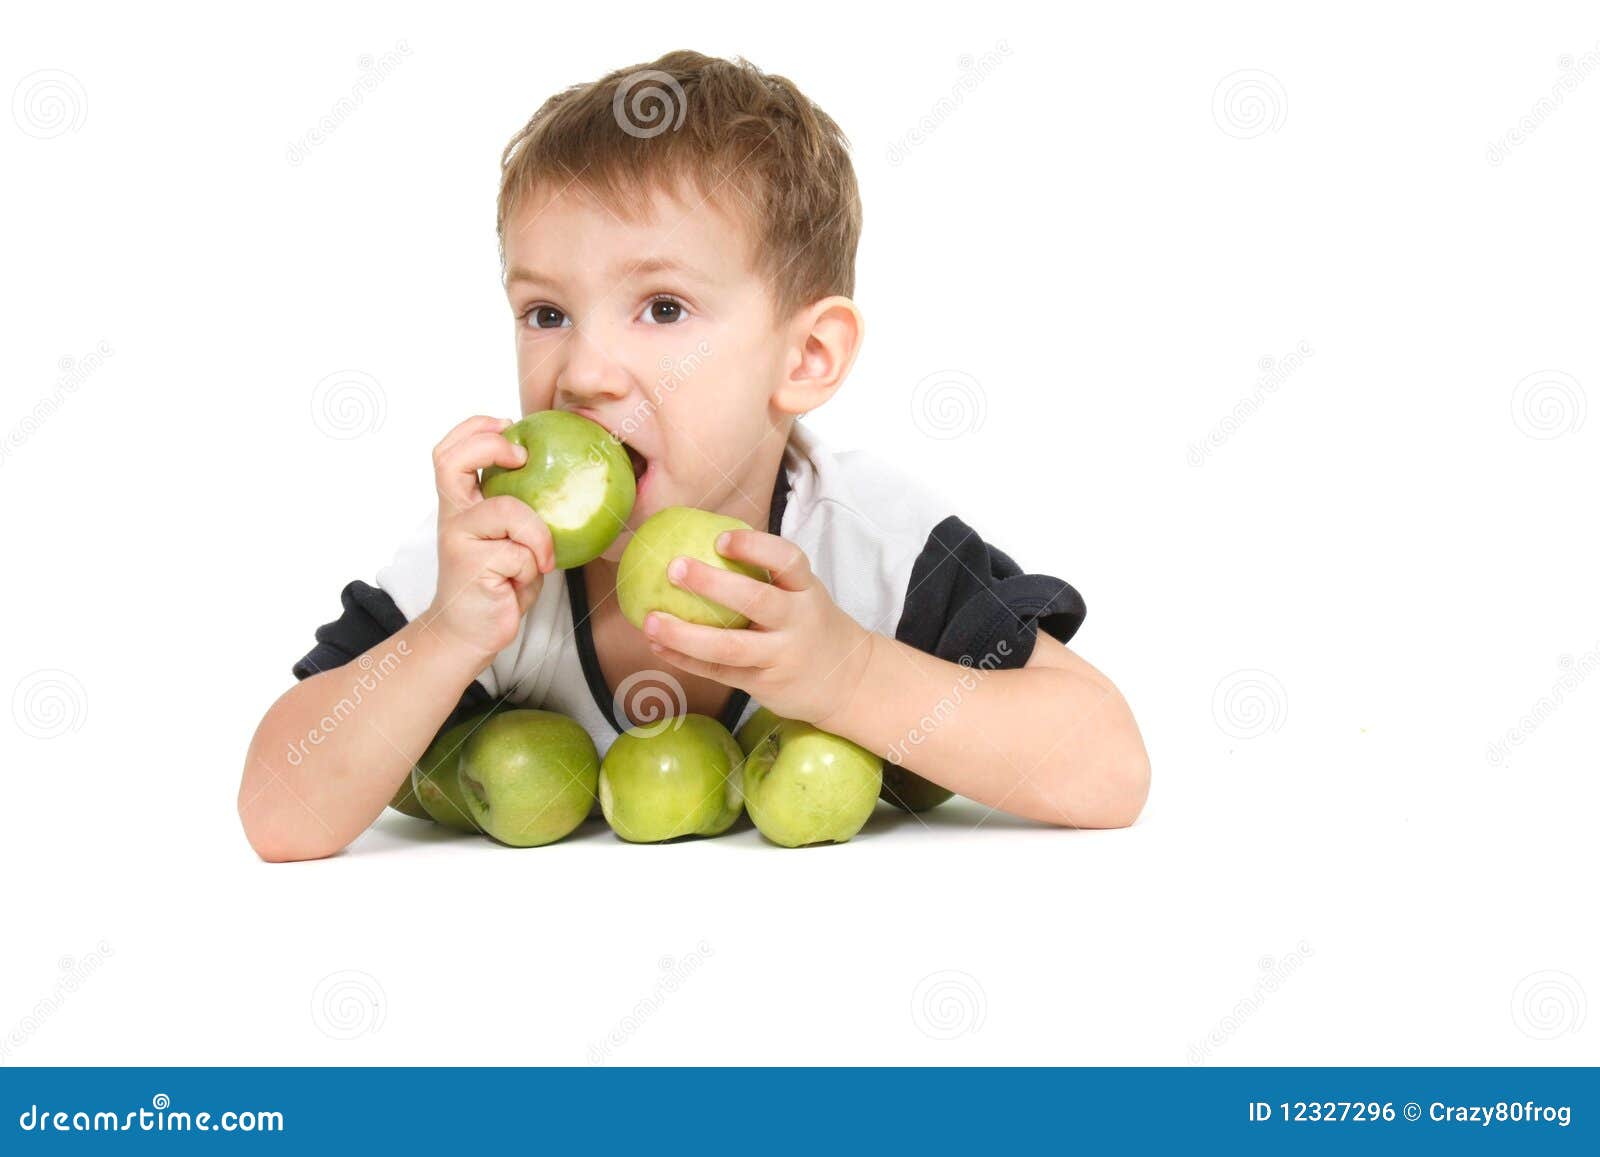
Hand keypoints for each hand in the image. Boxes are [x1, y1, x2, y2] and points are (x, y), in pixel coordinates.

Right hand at [420, 415, 554, 665]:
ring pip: (512, 512)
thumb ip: (523, 512)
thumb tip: (571, 479)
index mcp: (461, 505)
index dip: (475, 429)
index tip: (509, 427)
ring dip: (537, 539)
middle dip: (491, 448)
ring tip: (539, 562)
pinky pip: (521, 553)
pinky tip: (518, 585)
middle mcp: (453, 516)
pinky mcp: (471, 565)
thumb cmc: (499, 584)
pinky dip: (531, 570)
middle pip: (452, 461)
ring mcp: (459, 539)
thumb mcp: (513, 540)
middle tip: (522, 459)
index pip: (450, 452)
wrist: (470, 634)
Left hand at [640, 530, 874, 725]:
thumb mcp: (803, 594)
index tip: (721, 539)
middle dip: (713, 584)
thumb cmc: (809, 626)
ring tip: (650, 621)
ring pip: (730, 646)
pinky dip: (686, 659)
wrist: (848, 682)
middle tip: (674, 568)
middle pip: (757, 601)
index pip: (788, 560)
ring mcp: (782, 656)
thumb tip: (701, 538)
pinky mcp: (766, 684)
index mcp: (806, 590)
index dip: (755, 548)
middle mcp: (798, 621)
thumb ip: (765, 575)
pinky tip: (659, 646)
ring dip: (685, 634)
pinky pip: (720, 671)